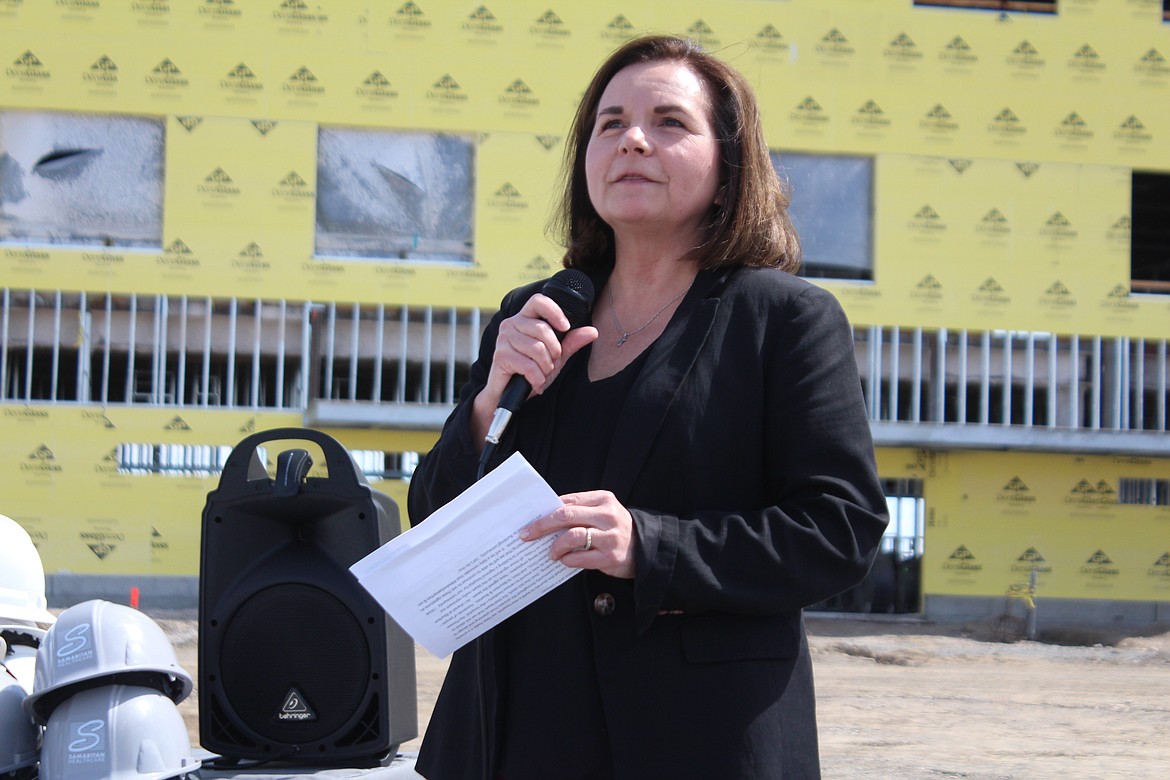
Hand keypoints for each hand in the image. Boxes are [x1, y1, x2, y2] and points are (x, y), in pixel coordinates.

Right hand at [485, 292, 597, 403]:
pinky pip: (528, 365)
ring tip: (541, 374)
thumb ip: (571, 342)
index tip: (565, 327)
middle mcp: (511, 324)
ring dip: (545, 367)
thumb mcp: (556, 357)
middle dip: (554, 351)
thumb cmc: (531, 371)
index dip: (554, 311)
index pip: (538, 301)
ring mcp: (504, 339)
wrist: (510, 394)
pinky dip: (537, 378)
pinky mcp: (500, 356)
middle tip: (551, 363)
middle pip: (542, 328)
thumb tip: (592, 331)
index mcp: (525, 318)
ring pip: (537, 348)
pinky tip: (535, 382)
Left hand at [520, 491, 634, 578]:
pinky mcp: (610, 557)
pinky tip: (564, 560)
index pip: (567, 502)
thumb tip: (545, 516)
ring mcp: (610, 536)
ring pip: (572, 536)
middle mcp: (607, 515)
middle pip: (565, 515)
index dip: (545, 511)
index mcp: (603, 499)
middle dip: (542, 525)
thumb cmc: (614, 529)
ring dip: (555, 546)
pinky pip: (580, 558)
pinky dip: (568, 559)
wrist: (644, 549)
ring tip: (551, 553)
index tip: (528, 520)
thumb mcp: (601, 512)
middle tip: (527, 535)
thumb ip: (579, 511)